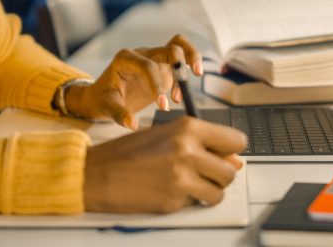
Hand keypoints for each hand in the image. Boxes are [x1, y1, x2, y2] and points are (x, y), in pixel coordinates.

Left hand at [65, 34, 203, 129]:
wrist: (101, 95)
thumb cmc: (102, 98)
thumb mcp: (105, 107)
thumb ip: (118, 114)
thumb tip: (132, 124)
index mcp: (125, 59)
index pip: (147, 66)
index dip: (157, 84)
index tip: (163, 106)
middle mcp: (142, 54)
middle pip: (169, 47)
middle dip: (181, 62)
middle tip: (190, 79)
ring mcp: (154, 58)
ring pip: (178, 46)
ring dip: (191, 58)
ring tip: (197, 75)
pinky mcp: (162, 66)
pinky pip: (180, 59)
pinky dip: (187, 68)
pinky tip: (182, 93)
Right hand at [84, 117, 246, 212]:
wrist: (95, 174)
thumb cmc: (127, 153)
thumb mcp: (166, 136)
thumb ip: (201, 144)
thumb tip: (234, 161)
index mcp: (188, 128)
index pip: (236, 140)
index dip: (231, 151)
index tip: (224, 156)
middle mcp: (188, 150)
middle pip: (230, 171)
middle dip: (219, 176)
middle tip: (201, 174)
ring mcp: (182, 177)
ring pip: (219, 192)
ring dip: (207, 192)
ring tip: (186, 184)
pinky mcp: (173, 200)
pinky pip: (196, 204)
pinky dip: (188, 202)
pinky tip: (169, 191)